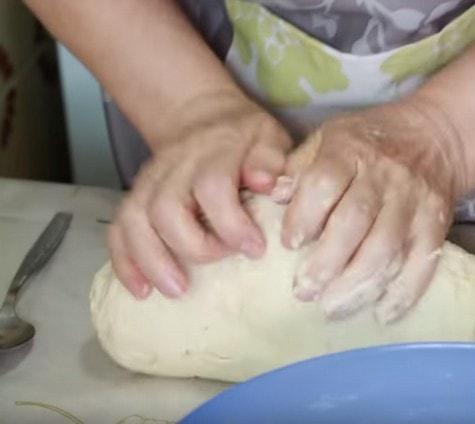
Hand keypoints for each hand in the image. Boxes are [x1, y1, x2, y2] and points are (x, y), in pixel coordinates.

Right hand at [108, 91, 291, 298]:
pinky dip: (125, 262)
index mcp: (214, 151)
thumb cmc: (245, 139)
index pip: (212, 186)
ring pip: (134, 220)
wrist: (203, 119)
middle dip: (192, 246)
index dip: (231, 223)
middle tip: (220, 263)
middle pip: (166, 207)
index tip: (254, 249)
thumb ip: (270, 159)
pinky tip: (142, 290)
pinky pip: (118, 229)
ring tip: (177, 290)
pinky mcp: (135, 197)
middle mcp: (175, 165)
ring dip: (152, 260)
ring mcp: (149, 181)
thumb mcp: (269, 137)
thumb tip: (265, 183)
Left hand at [277, 98, 466, 323]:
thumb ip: (300, 167)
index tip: (289, 245)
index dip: (304, 217)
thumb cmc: (370, 141)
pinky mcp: (437, 224)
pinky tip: (382, 314)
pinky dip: (404, 292)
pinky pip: (423, 262)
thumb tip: (274, 196)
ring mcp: (414, 201)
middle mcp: (384, 175)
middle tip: (303, 291)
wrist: (436, 136)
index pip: (324, 184)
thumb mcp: (329, 138)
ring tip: (332, 308)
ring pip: (386, 247)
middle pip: (354, 222)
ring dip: (357, 284)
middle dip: (326, 262)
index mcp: (350, 150)